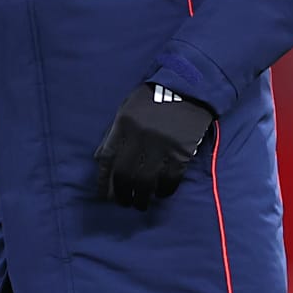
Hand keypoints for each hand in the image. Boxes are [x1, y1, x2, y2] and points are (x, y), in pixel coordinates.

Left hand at [93, 83, 215, 209]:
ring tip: (140, 203)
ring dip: (141, 198)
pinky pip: (169, 180)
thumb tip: (102, 161)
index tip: (103, 195)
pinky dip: (163, 191)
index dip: (103, 180)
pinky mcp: (182, 152)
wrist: (190, 88)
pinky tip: (160, 194)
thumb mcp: (128, 109)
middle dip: (121, 194)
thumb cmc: (155, 98)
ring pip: (145, 182)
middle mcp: (140, 136)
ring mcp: (162, 146)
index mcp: (124, 123)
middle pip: (124, 174)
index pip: (107, 158)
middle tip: (124, 202)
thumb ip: (115, 133)